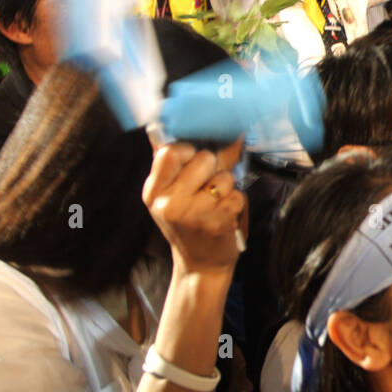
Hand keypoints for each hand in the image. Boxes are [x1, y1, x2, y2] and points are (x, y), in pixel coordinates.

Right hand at [142, 143, 246, 275]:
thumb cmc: (188, 224)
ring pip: (224, 176)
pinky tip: (226, 216)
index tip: (194, 164)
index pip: (170, 151)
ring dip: (227, 188)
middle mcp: (169, 203)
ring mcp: (193, 214)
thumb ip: (170, 164)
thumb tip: (159, 126)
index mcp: (153, 192)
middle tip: (207, 189)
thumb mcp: (169, 196)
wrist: (200, 266)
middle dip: (213, 169)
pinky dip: (237, 203)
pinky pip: (237, 194)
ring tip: (216, 205)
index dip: (189, 151)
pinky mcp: (217, 222)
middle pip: (203, 158)